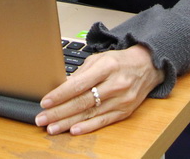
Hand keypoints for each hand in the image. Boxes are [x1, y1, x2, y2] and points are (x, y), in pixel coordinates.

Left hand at [34, 45, 163, 135]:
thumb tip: (61, 88)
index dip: (60, 94)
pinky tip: (74, 131)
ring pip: (90, 114)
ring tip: (52, 128)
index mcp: (106, 67)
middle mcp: (115, 84)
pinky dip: (87, 127)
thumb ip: (81, 73)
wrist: (147, 66)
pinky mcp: (125, 111)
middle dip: (59, 112)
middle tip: (42, 119)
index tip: (45, 102)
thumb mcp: (99, 59)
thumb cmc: (119, 61)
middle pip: (82, 101)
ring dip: (68, 123)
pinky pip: (103, 121)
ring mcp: (121, 100)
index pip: (79, 84)